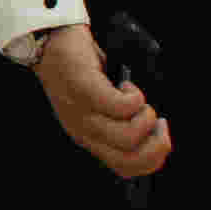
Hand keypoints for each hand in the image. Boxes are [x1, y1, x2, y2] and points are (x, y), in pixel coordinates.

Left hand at [35, 26, 171, 179]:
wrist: (49, 40)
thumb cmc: (79, 71)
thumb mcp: (97, 106)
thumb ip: (118, 122)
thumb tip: (153, 131)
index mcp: (88, 137)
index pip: (124, 169)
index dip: (153, 160)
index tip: (161, 136)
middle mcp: (83, 130)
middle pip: (129, 160)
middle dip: (157, 145)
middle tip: (158, 122)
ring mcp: (82, 112)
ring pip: (127, 136)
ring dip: (145, 118)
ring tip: (138, 99)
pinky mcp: (84, 89)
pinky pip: (120, 107)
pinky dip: (134, 97)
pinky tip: (126, 85)